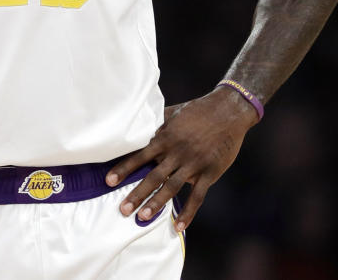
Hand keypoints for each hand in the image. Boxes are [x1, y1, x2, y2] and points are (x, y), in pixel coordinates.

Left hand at [105, 87, 258, 230]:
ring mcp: (194, 163)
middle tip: (123, 209)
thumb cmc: (197, 110)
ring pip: (172, 187)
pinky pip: (197, 196)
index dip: (123, 168)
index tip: (108, 181)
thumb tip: (136, 125)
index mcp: (166, 137)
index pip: (140, 155)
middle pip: (153, 176)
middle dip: (136, 193)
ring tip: (142, 217)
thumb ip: (156, 123)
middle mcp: (177, 152)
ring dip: (156, 203)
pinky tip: (179, 226)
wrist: (228, 111)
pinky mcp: (209, 172)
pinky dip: (188, 212)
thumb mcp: (173, 113)